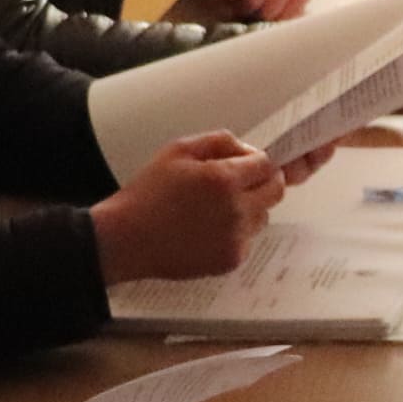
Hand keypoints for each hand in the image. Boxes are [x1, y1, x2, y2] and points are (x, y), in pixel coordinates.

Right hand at [91, 132, 287, 283]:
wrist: (127, 239)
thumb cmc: (148, 193)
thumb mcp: (178, 150)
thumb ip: (220, 142)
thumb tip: (249, 150)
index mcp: (224, 179)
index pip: (267, 164)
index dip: (257, 161)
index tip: (247, 164)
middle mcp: (236, 210)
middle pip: (275, 191)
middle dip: (262, 182)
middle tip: (238, 183)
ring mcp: (236, 238)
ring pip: (263, 216)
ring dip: (249, 208)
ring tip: (214, 208)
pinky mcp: (231, 260)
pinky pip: (248, 239)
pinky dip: (236, 232)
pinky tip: (207, 229)